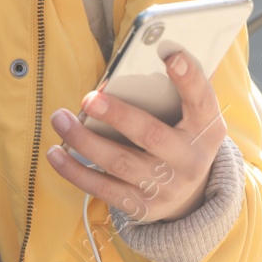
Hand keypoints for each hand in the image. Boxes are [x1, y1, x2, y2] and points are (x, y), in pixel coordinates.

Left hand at [46, 51, 227, 223]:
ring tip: (60, 119)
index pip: (202, 99)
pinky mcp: (142, 206)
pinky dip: (75, 171)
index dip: (189, 77)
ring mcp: (165, 187)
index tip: (171, 54)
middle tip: (89, 98)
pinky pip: (103, 189)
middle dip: (118, 116)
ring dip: (84, 140)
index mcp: (206, 129)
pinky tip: (56, 153)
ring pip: (119, 162)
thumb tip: (126, 69)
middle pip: (151, 135)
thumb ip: (171, 93)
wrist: (191, 196)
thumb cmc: (182, 139)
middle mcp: (189, 160)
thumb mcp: (191, 118)